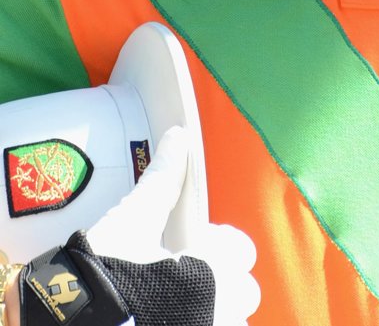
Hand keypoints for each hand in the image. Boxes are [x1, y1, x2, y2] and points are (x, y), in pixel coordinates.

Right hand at [18, 128, 258, 325]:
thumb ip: (162, 180)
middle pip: (244, 293)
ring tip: (183, 304)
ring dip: (218, 312)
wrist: (69, 323)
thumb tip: (178, 136)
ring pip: (231, 321)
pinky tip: (171, 320)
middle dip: (226, 282)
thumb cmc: (105, 272)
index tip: (193, 245)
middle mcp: (218, 310)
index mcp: (212, 270)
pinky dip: (202, 324)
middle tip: (190, 276)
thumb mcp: (131, 221)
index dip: (219, 244)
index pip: (241, 251)